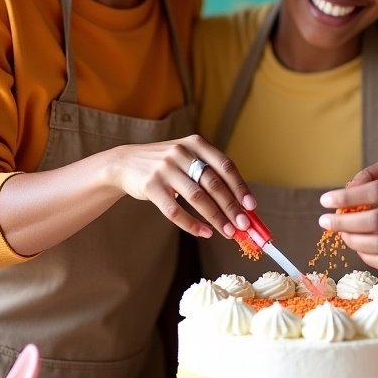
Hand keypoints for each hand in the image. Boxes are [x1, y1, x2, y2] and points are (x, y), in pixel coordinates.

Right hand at [109, 134, 254, 239]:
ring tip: (228, 232)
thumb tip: (240, 205)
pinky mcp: (150, 185)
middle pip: (213, 183)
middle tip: (243, 225)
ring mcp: (164, 168)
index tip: (251, 206)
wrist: (126, 163)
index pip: (224, 166)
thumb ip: (210, 174)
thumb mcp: (187, 158)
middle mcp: (181, 153)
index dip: (240, 186)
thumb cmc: (166, 165)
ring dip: (215, 217)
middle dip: (231, 207)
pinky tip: (204, 233)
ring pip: (196, 197)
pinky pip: (174, 210)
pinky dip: (191, 224)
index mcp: (196, 144)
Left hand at [318, 159, 377, 269]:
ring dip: (352, 241)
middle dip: (343, 223)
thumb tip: (345, 192)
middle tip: (325, 221)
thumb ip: (371, 174)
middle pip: (376, 222)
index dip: (347, 197)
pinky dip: (366, 256)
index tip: (325, 200)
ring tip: (341, 232)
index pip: (375, 192)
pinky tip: (358, 244)